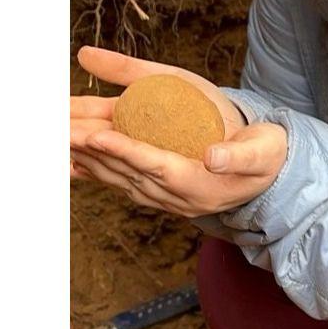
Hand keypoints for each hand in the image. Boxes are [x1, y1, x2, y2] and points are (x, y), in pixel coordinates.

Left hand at [70, 46, 287, 216]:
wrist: (271, 178)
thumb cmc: (267, 156)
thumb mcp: (262, 151)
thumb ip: (238, 155)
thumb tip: (212, 157)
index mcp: (201, 183)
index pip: (156, 164)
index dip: (125, 151)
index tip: (97, 137)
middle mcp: (178, 196)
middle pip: (127, 172)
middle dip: (91, 152)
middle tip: (58, 130)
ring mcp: (168, 198)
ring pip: (119, 178)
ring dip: (87, 160)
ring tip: (56, 140)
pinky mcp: (162, 193)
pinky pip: (123, 183)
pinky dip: (97, 172)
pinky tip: (75, 163)